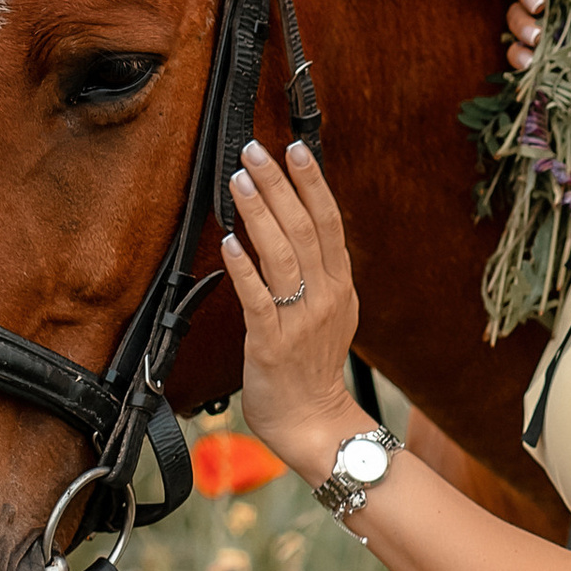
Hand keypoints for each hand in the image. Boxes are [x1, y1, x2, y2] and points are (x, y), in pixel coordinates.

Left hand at [223, 141, 363, 478]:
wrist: (313, 420)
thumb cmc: (312, 366)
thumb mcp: (332, 312)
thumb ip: (320, 272)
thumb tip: (301, 228)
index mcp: (340, 285)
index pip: (329, 222)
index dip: (312, 183)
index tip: (294, 149)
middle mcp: (325, 296)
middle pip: (304, 228)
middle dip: (279, 185)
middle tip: (255, 151)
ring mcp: (301, 319)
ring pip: (282, 255)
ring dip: (260, 213)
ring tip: (239, 180)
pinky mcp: (273, 342)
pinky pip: (258, 298)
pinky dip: (244, 267)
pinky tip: (230, 241)